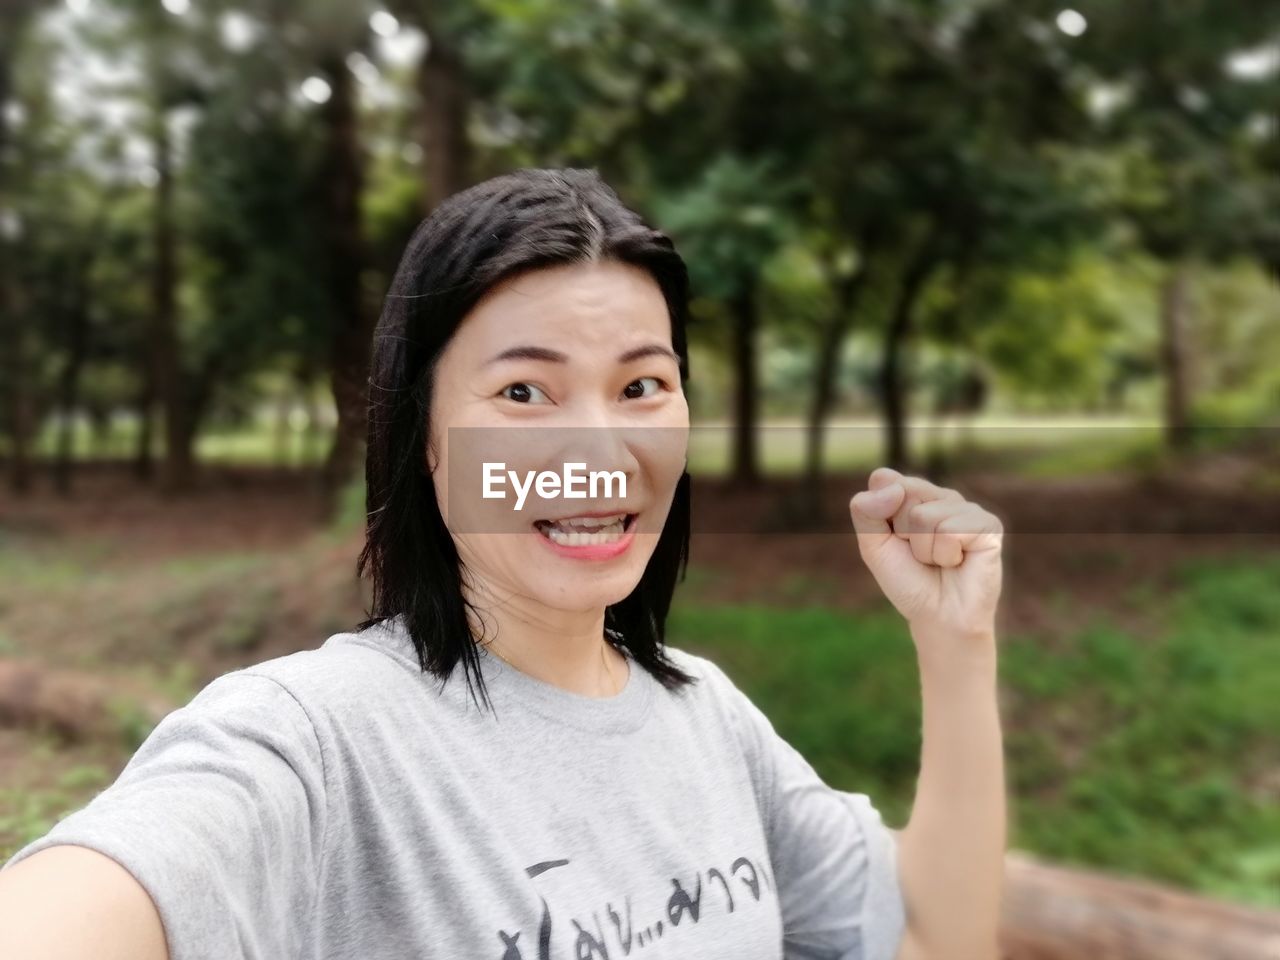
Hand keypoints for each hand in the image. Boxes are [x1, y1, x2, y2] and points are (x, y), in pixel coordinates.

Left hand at [848, 466, 1003, 644]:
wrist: (938, 617)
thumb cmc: (908, 581)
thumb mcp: (873, 547)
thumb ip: (866, 512)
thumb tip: (891, 486)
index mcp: (913, 493)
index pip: (883, 479)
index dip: (880, 514)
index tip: (894, 539)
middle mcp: (941, 495)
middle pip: (903, 493)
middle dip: (902, 532)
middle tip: (918, 554)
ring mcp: (967, 508)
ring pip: (925, 516)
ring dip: (924, 549)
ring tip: (938, 561)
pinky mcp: (988, 524)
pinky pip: (950, 530)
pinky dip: (945, 555)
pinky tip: (957, 563)